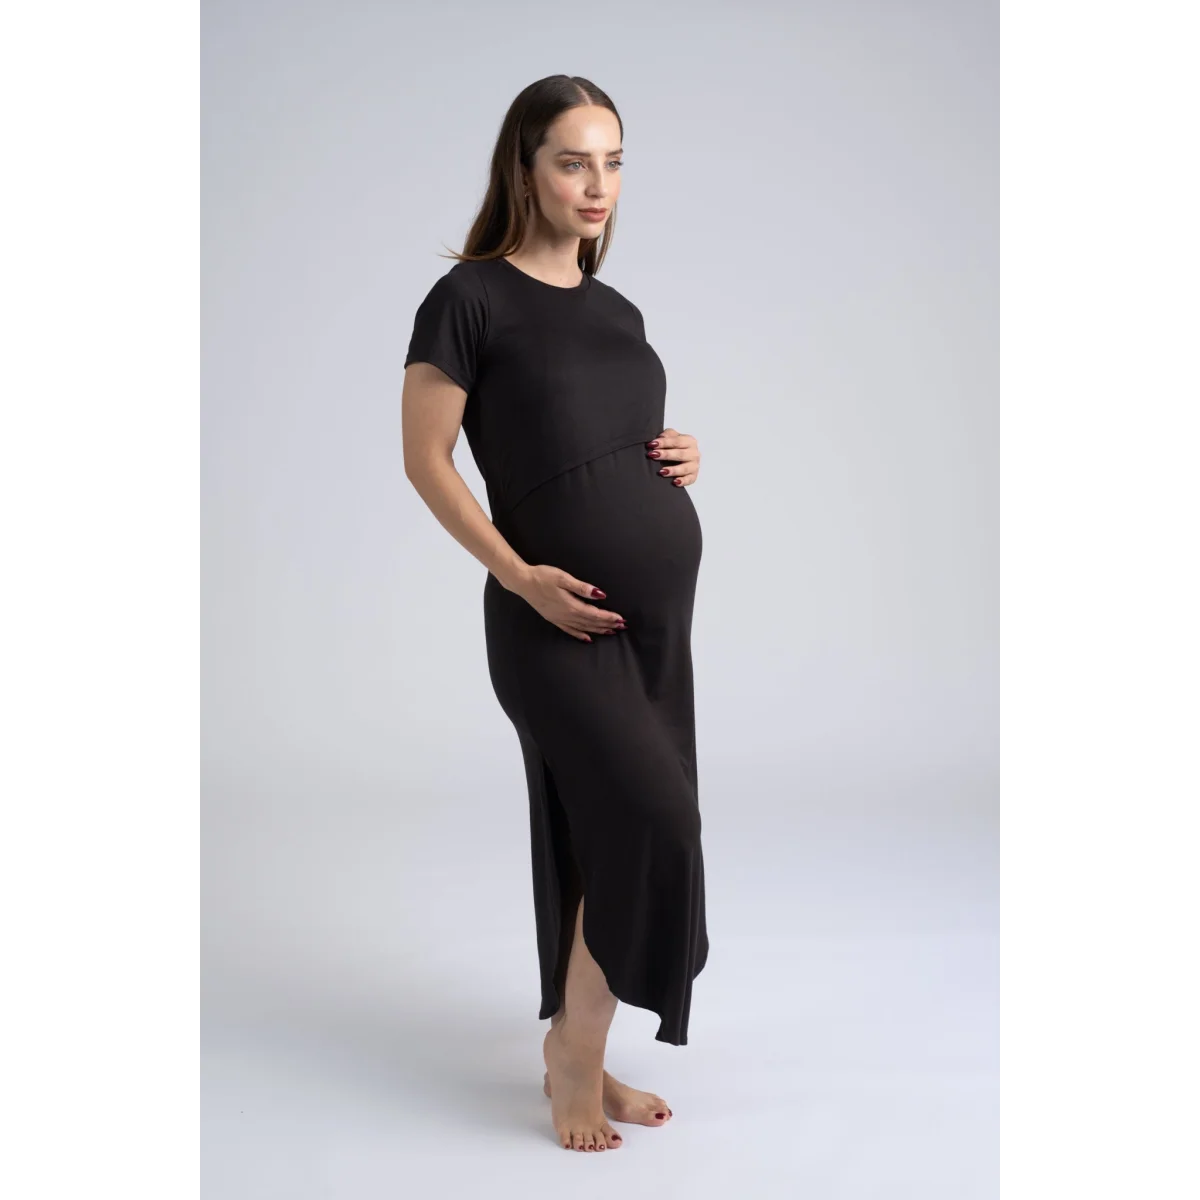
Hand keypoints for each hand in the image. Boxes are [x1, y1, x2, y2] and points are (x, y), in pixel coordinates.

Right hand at [512, 564, 626, 643]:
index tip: (621, 619)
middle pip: (591, 623)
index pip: (595, 614)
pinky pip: (570, 630)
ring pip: (583, 628)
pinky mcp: (553, 619)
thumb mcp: (563, 578)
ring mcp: (559, 619)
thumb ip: (581, 587)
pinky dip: (580, 635)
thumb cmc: (542, 576)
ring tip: (611, 632)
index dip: (609, 617)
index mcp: (571, 605)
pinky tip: (588, 638)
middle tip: (622, 627)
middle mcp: (567, 615)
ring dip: (598, 630)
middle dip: (607, 625)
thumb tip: (599, 594)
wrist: (522, 582)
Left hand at [645, 428, 700, 485]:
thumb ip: (667, 435)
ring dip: (673, 470)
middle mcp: (694, 453)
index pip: (676, 441)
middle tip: (653, 455)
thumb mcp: (671, 437)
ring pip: (685, 468)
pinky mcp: (693, 476)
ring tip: (662, 471)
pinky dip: (683, 481)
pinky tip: (675, 482)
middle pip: (680, 454)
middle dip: (666, 455)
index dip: (664, 442)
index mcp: (689, 441)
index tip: (652, 444)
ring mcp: (694, 465)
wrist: (682, 457)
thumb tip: (659, 439)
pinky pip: (689, 480)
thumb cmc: (675, 446)